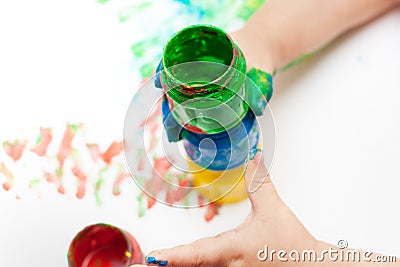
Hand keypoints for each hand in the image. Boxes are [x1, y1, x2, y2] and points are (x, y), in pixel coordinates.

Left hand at [133, 150, 317, 266]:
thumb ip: (260, 181)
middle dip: (166, 266)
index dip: (175, 256)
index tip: (153, 256)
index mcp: (233, 249)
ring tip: (152, 265)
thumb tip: (252, 154)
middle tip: (138, 264)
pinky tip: (175, 266)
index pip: (198, 254)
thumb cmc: (292, 243)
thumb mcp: (273, 209)